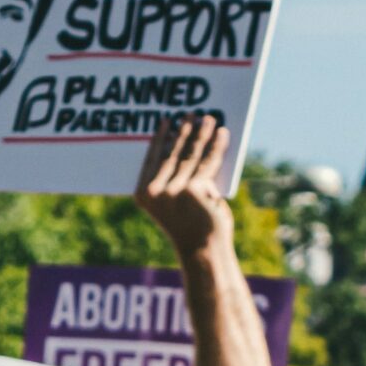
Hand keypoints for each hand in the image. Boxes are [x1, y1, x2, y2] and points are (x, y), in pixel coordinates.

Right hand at [136, 113, 233, 256]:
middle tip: (191, 113)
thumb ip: (176, 180)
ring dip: (202, 134)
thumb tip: (191, 147)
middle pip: (172, 152)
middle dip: (184, 131)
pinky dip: (217, 146)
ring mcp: (174, 190)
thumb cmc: (191, 228)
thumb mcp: (174, 203)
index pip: (151, 158)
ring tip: (209, 119)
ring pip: (191, 155)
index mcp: (143, 194)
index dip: (160, 138)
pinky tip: (222, 134)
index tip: (166, 120)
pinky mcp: (194, 190)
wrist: (203, 251)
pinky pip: (208, 163)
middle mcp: (155, 191)